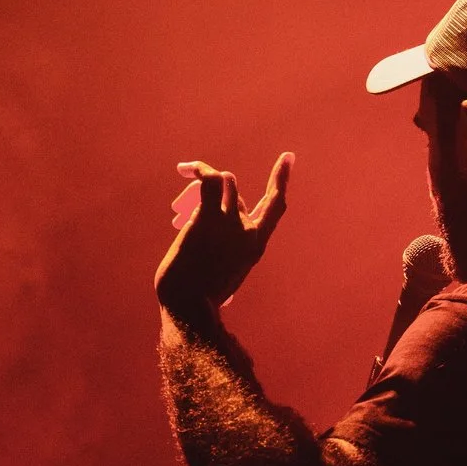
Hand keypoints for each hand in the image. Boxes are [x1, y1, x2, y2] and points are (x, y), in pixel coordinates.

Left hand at [156, 154, 291, 317]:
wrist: (190, 308)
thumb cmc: (198, 301)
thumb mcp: (222, 283)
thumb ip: (223, 268)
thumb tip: (221, 284)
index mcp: (255, 246)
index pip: (275, 207)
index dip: (280, 181)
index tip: (287, 157)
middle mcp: (248, 230)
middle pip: (235, 194)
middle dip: (211, 197)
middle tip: (182, 213)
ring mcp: (231, 223)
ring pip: (225, 181)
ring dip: (203, 183)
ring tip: (178, 206)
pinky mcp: (209, 218)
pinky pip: (209, 180)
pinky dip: (198, 168)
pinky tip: (184, 168)